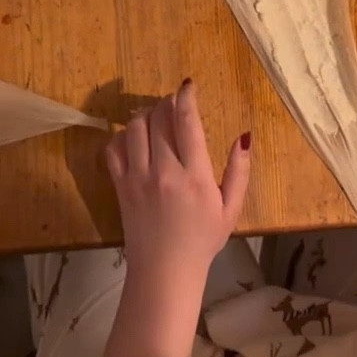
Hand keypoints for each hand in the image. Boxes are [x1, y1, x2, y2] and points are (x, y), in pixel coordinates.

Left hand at [107, 81, 250, 298]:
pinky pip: (113, 148)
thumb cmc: (202, 241)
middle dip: (167, 103)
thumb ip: (238, 172)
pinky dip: (121, 136)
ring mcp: (138, 178)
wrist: (164, 272)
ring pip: (135, 127)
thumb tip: (243, 137)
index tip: (188, 85)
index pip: (187, 122)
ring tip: (155, 119)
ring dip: (145, 115)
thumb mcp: (230, 210)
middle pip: (159, 117)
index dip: (186, 96)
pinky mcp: (120, 186)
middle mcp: (164, 171)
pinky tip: (134, 141)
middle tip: (174, 105)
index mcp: (194, 176)